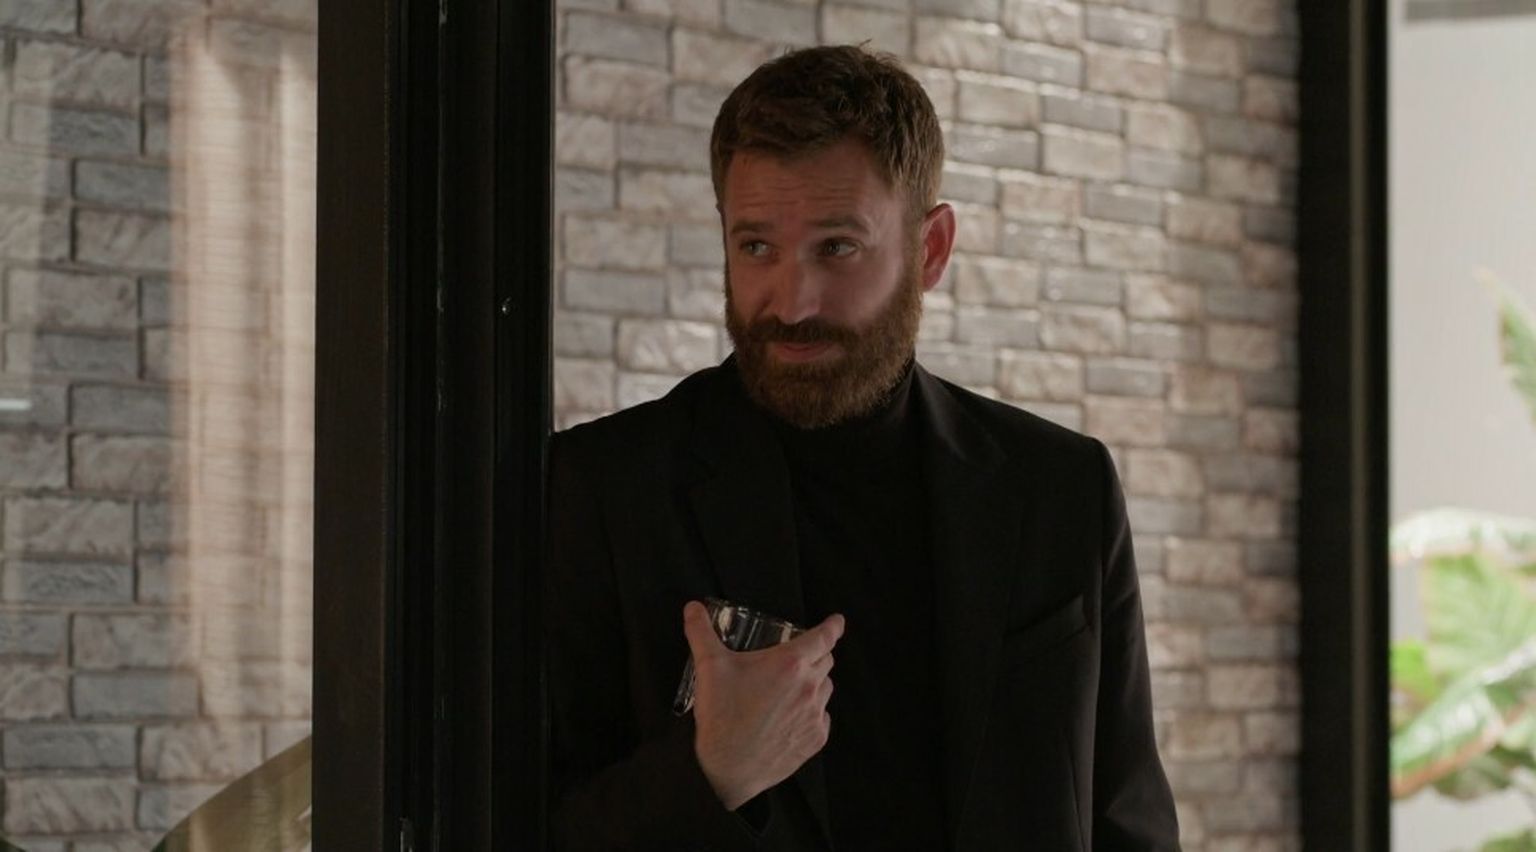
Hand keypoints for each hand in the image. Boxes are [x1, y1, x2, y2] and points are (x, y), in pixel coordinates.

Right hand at [682, 600, 843, 810]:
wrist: (728, 767)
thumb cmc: (721, 715)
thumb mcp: (709, 666)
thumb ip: (701, 632)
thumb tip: (692, 608)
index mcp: (790, 663)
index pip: (824, 637)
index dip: (833, 626)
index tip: (837, 622)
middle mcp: (809, 686)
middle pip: (826, 661)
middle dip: (815, 655)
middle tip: (794, 661)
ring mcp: (815, 715)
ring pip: (826, 689)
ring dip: (813, 683)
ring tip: (788, 691)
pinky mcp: (816, 739)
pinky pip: (823, 717)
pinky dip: (812, 713)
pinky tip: (790, 717)